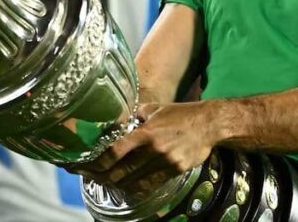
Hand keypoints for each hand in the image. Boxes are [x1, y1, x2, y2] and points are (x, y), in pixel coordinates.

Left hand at [68, 101, 221, 194]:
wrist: (209, 124)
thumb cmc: (181, 114)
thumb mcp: (156, 109)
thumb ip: (137, 115)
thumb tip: (121, 120)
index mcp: (146, 132)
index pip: (116, 151)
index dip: (99, 162)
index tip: (88, 165)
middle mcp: (153, 149)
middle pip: (122, 170)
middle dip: (103, 176)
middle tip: (92, 177)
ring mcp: (165, 162)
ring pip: (135, 180)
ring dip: (118, 184)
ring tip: (108, 183)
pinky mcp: (175, 171)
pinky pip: (151, 184)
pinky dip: (137, 187)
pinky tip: (129, 187)